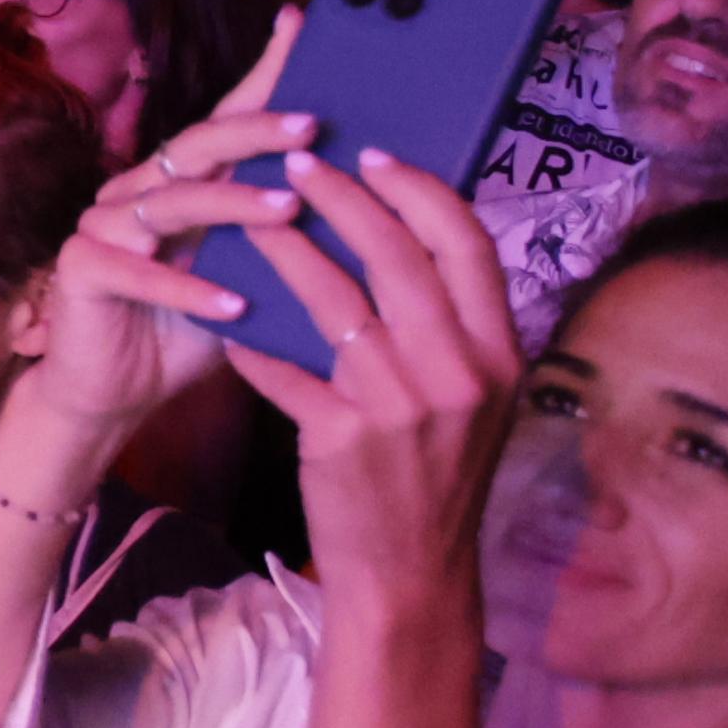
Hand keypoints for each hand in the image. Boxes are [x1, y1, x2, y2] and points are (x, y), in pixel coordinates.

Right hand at [21, 7, 319, 436]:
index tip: (301, 26)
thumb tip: (367, 204)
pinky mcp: (80, 268)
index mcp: (183, 181)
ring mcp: (103, 224)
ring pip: (171, 200)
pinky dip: (187, 288)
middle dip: (257, 131)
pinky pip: (135, 271)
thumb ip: (285, 237)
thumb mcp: (249, 275)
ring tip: (288, 212)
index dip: (262, 72)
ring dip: (232, 205)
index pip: (227, 116)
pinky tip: (233, 306)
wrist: (111, 392)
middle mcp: (140, 189)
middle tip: (312, 126)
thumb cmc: (188, 331)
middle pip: (198, 144)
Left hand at [180, 96, 525, 595]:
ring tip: (252, 214)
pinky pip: (285, 366)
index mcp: (499, 354)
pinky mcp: (341, 438)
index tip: (378, 153)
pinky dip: (254, 335)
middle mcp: (458, 373)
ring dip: (287, 248)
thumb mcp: (470, 400)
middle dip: (346, 197)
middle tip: (301, 162)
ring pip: (334, 300)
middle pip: (399, 256)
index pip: (468, 245)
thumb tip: (402, 238)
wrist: (411, 574)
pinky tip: (227, 310)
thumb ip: (449, 328)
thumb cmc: (435, 475)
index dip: (421, 189)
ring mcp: (401, 406)